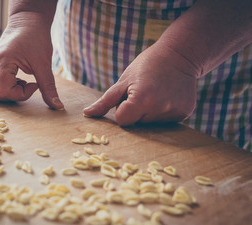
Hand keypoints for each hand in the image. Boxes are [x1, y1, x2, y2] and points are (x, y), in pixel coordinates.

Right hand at [0, 13, 63, 109]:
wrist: (28, 21)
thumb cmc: (36, 39)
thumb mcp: (44, 65)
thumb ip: (48, 87)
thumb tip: (58, 107)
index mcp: (3, 62)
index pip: (4, 91)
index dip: (22, 94)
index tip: (35, 85)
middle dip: (10, 96)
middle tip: (24, 86)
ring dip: (2, 92)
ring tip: (18, 83)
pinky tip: (13, 80)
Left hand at [83, 44, 197, 125]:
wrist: (180, 54)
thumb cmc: (146, 65)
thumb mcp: (123, 81)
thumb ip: (105, 101)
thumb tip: (86, 114)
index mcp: (142, 100)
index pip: (122, 120)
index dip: (122, 109)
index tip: (129, 95)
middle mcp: (159, 109)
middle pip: (137, 123)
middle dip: (135, 111)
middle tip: (144, 91)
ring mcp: (173, 112)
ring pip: (150, 123)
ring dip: (149, 112)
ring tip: (156, 92)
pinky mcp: (184, 113)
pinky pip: (165, 121)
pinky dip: (162, 112)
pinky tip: (166, 96)